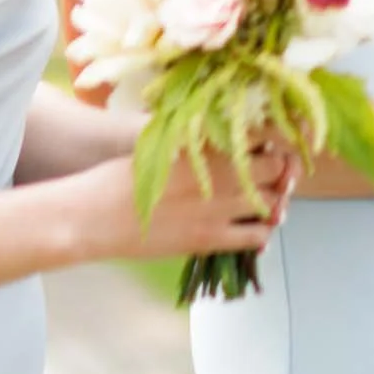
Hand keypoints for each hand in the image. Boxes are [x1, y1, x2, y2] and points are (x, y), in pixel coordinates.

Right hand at [77, 143, 293, 261]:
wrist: (93, 215)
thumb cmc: (119, 177)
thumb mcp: (162, 148)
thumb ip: (197, 144)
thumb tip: (221, 140)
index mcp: (208, 146)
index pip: (265, 135)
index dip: (276, 140)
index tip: (274, 144)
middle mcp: (220, 174)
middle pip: (276, 168)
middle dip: (279, 170)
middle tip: (273, 175)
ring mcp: (219, 208)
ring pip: (272, 203)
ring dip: (273, 201)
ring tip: (265, 203)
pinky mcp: (209, 238)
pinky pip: (255, 237)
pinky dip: (261, 233)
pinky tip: (253, 229)